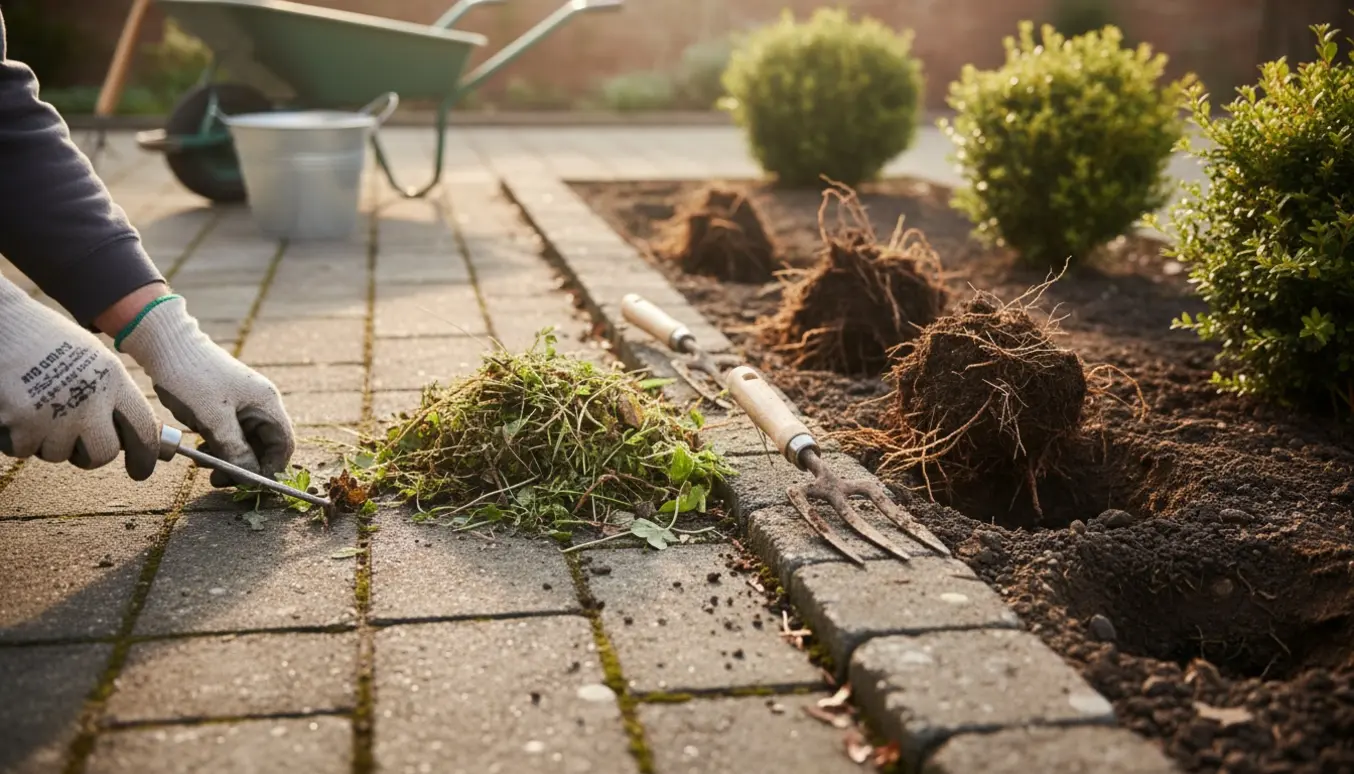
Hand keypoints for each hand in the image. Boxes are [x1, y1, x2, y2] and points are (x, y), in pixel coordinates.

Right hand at [0, 280, 159, 477]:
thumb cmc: (43, 339)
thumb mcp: (90, 357)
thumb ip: (110, 393)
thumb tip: (127, 433)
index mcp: (111, 378)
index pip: (143, 428)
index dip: (145, 456)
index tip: (140, 471)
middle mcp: (89, 398)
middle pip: (103, 454)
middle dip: (89, 455)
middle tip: (75, 443)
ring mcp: (55, 413)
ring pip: (58, 454)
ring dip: (46, 441)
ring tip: (35, 406)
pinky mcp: (21, 424)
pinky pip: (23, 450)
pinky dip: (16, 437)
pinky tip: (13, 408)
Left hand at [118, 294, 294, 486]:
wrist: (166, 344)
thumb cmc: (192, 379)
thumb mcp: (213, 419)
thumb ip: (235, 450)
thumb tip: (251, 479)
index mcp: (267, 403)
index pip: (283, 445)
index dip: (270, 469)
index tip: (247, 486)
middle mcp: (261, 403)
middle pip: (266, 446)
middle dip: (246, 467)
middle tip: (219, 480)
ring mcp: (244, 402)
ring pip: (247, 441)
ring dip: (231, 458)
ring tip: (207, 468)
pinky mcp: (226, 403)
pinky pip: (232, 432)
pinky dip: (221, 446)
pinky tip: (203, 450)